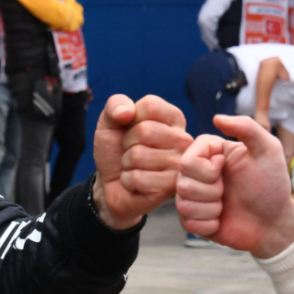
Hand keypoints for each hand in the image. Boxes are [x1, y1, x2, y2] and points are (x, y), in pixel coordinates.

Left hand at [92, 94, 189, 229]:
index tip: (131, 129)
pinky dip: (128, 180)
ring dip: (127, 163)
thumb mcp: (109, 122)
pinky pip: (137, 178)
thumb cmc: (116, 149)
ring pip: (139, 155)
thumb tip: (126, 111)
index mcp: (174, 118)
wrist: (111, 183)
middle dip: (126, 143)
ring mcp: (180, 164)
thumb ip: (115, 105)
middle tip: (130, 151)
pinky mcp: (171, 187)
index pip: (150, 105)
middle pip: (145, 130)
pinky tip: (135, 183)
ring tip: (134, 167)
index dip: (130, 118)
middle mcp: (183, 139)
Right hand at [176, 113, 293, 256]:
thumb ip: (247, 127)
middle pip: (182, 181)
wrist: (274, 223)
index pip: (188, 158)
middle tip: (227, 192)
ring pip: (182, 203)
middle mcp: (198, 173)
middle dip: (210, 191)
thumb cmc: (272, 185)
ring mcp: (194, 196)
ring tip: (225, 207)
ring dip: (210, 209)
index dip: (206, 169)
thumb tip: (217, 117)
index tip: (226, 169)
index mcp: (210, 153)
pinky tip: (220, 221)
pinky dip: (207, 224)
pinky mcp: (193, 219)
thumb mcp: (268, 150)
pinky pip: (186, 222)